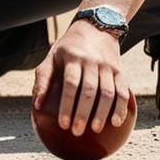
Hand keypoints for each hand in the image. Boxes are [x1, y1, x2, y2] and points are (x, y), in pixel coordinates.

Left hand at [32, 20, 132, 135]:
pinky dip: (121, 108)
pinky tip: (115, 123)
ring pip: (108, 93)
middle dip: (83, 113)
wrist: (96, 28)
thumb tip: (37, 105)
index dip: (67, 105)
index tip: (63, 124)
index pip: (70, 84)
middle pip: (89, 91)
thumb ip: (43, 79)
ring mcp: (108, 66)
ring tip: (95, 130)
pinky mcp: (120, 71)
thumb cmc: (68, 48)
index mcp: (72, 57)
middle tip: (77, 132)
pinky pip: (123, 92)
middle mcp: (92, 61)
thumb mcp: (51, 57)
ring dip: (102, 113)